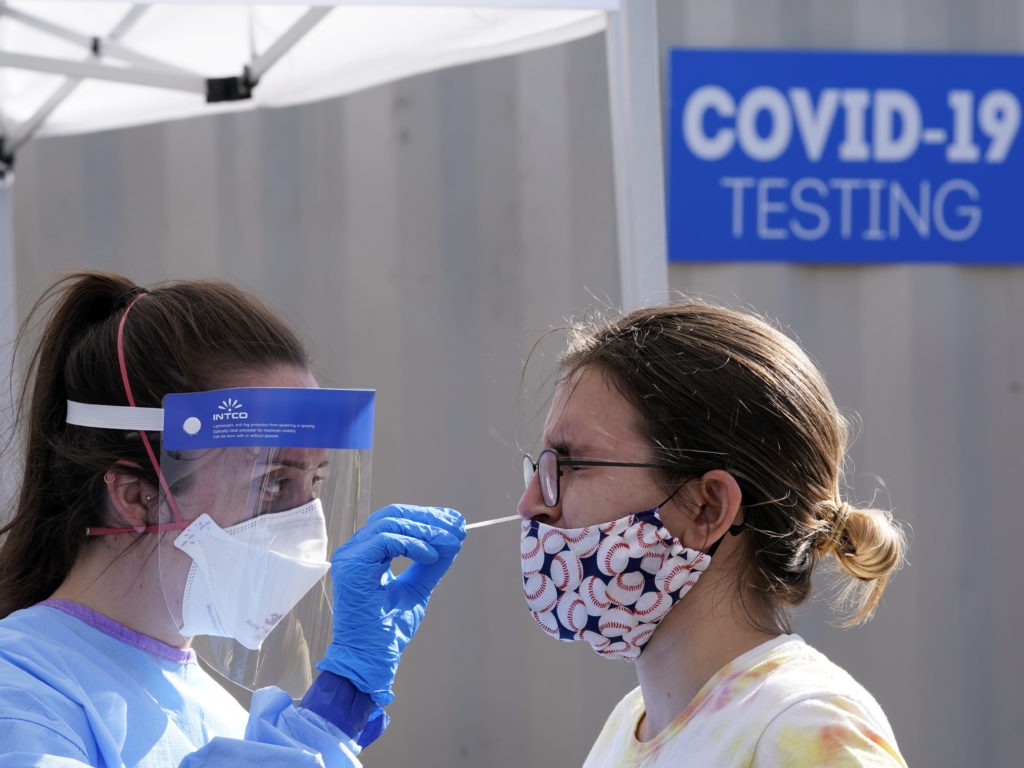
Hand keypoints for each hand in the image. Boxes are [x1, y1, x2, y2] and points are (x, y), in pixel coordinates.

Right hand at [316, 504, 465, 705]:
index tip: (455, 522)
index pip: (395, 520)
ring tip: (450, 542)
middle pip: (392, 516)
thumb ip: (431, 564)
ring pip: (390, 524)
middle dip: (429, 518)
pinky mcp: (352, 566)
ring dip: (426, 531)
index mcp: (365, 553)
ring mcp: (350, 557)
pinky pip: (386, 540)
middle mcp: (353, 550)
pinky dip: (413, 544)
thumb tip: (454, 539)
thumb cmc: (388, 630)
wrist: (370, 660)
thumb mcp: (417, 588)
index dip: (426, 517)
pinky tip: (431, 556)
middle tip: (457, 526)